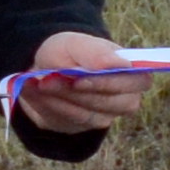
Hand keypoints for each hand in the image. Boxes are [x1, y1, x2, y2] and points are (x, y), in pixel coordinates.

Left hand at [15, 30, 150, 136]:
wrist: (43, 68)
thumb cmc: (68, 53)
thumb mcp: (75, 44)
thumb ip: (95, 53)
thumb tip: (120, 64)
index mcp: (132, 72)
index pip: (136, 83)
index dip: (106, 84)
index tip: (77, 80)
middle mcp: (125, 97)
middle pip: (109, 104)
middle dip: (74, 93)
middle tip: (46, 81)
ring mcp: (105, 115)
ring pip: (85, 116)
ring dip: (57, 100)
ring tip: (36, 83)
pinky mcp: (81, 125)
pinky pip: (66, 121)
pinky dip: (46, 106)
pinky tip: (33, 92)